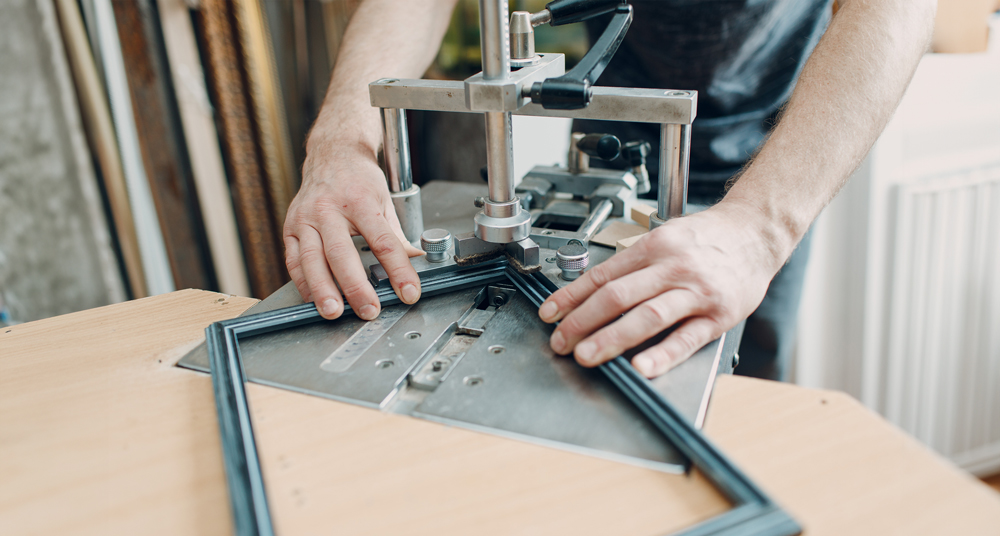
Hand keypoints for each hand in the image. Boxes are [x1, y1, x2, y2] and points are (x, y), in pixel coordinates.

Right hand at [283, 145, 423, 320]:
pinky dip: (303, 282)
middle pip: (342, 253)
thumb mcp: (385, 201)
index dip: (398, 270)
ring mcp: (306, 218)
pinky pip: (294, 260)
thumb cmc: (359, 179)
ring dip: (323, 290)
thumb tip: (416, 262)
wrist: (332, 154)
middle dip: (355, 287)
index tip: (408, 292)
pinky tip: (314, 298)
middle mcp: (329, 209)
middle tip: (368, 311)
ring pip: (311, 259)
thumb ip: (396, 235)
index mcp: (360, 201)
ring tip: (334, 312)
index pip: (383, 241)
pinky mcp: (290, 226)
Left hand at [538, 201, 787, 377]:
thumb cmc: (707, 239)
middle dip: (582, 321)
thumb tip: (593, 291)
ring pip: (647, 316)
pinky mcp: (718, 315)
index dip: (571, 296)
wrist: (756, 233)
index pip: (603, 274)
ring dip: (612, 338)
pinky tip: (642, 367)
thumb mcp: (666, 237)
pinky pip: (687, 338)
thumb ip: (634, 263)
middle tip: (560, 341)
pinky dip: (663, 354)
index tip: (550, 314)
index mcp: (654, 247)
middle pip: (618, 295)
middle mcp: (672, 267)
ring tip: (587, 355)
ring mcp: (696, 292)